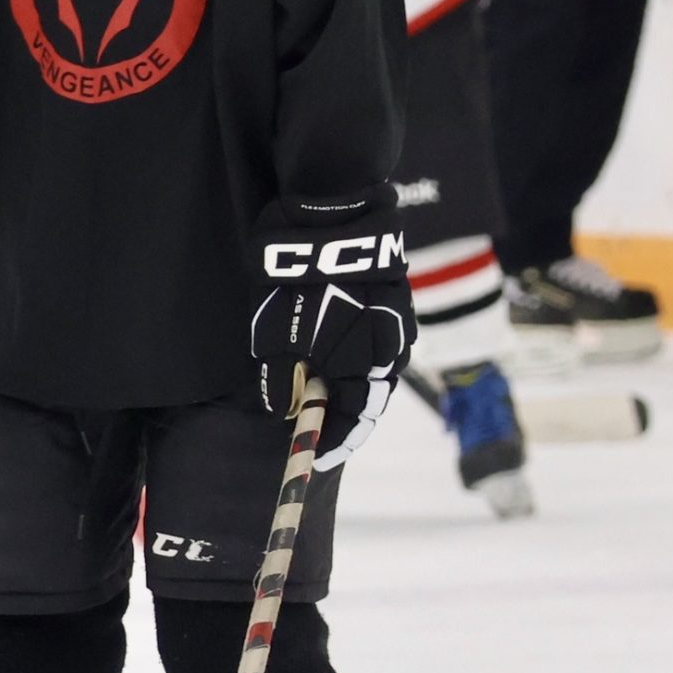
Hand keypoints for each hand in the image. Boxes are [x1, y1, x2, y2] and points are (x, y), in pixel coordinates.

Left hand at [250, 192, 414, 468]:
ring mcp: (399, 321)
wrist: (329, 216)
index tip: (314, 455)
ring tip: (323, 385)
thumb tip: (285, 407)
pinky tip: (335, 347)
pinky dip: (357, 352)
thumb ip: (281, 381)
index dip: (335, 441)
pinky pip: (378, 339)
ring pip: (376, 366)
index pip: (356, 419)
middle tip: (317, 422)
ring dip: (351, 379)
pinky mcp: (396, 296)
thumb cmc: (296, 283)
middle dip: (343, 411)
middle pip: (370, 395)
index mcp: (366, 366)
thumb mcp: (273, 338)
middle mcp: (392, 349)